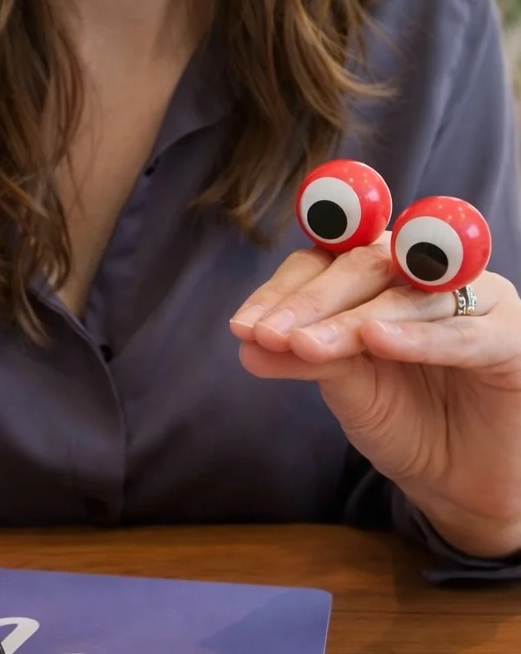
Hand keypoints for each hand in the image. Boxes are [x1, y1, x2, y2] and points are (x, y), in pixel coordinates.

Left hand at [230, 234, 520, 556]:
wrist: (461, 481)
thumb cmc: (403, 418)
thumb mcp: (344, 384)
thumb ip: (303, 355)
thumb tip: (246, 343)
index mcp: (384, 269)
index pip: (327, 258)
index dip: (284, 288)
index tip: (244, 326)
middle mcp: (430, 270)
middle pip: (364, 263)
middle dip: (311, 300)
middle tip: (269, 334)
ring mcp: (476, 298)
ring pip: (406, 294)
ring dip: (350, 320)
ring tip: (306, 345)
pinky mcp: (510, 337)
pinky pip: (461, 334)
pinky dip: (415, 337)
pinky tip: (375, 343)